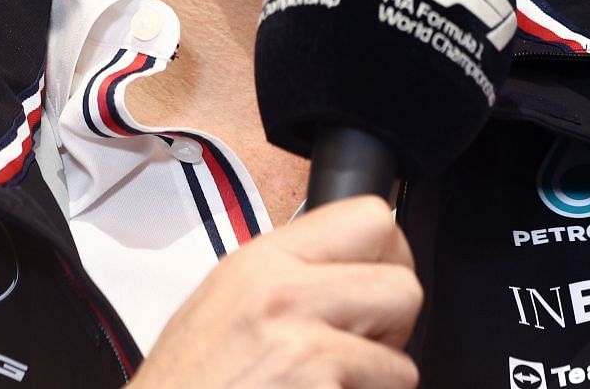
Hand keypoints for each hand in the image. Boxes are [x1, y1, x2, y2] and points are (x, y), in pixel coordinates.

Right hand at [130, 195, 422, 388]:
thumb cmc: (185, 386)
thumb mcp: (222, 303)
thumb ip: (285, 275)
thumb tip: (346, 265)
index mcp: (261, 263)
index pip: (371, 218)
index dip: (389, 256)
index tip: (375, 281)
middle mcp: (284, 295)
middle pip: (403, 286)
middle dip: (392, 326)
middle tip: (359, 346)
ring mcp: (304, 348)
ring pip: (403, 357)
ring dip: (379, 379)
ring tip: (330, 384)